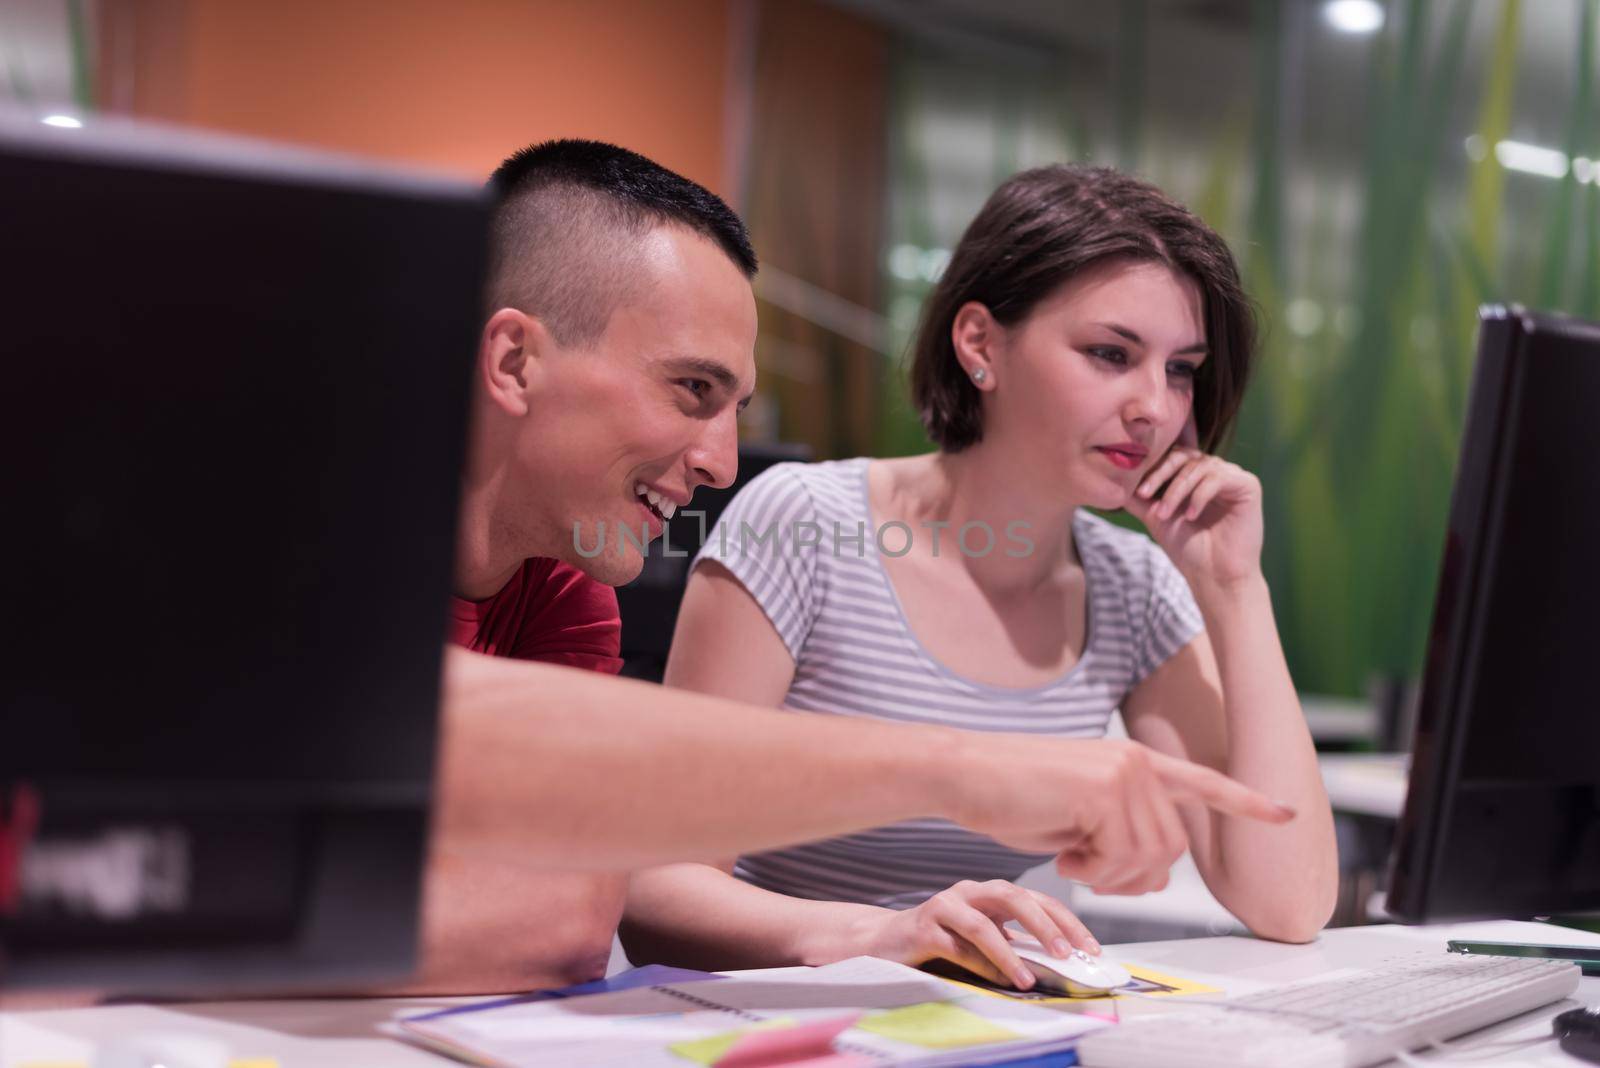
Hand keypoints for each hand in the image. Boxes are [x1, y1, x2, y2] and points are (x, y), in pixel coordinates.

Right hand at [855, 879, 1096, 989]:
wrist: (883, 941)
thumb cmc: (939, 942)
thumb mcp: (982, 940)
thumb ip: (1013, 944)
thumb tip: (1058, 964)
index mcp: (989, 892)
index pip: (1036, 898)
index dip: (1067, 920)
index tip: (1090, 948)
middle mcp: (968, 892)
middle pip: (1014, 897)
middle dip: (1045, 925)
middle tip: (1067, 953)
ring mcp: (943, 906)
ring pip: (983, 924)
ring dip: (1010, 955)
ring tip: (1028, 980)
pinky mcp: (922, 928)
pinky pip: (956, 946)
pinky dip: (979, 964)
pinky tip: (994, 980)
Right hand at [948, 735, 1294, 893]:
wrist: (965, 773)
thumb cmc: (1011, 797)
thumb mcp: (1079, 820)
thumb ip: (1123, 835)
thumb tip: (1156, 874)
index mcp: (1134, 761)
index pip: (1201, 782)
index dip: (1245, 801)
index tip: (1285, 814)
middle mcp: (1137, 761)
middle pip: (1172, 846)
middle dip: (1133, 875)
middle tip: (1087, 869)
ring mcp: (1124, 772)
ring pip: (1149, 857)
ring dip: (1111, 875)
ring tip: (1072, 857)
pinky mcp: (1104, 789)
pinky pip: (1121, 857)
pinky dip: (1093, 871)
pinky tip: (1064, 852)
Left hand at [1123, 446, 1263, 591]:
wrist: (1214, 577)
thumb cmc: (1187, 549)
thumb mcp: (1156, 517)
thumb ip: (1138, 497)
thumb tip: (1112, 479)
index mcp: (1195, 476)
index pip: (1171, 456)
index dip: (1152, 468)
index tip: (1138, 491)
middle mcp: (1214, 471)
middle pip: (1184, 455)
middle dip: (1160, 474)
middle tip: (1145, 495)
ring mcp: (1232, 476)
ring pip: (1198, 467)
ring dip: (1176, 490)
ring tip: (1164, 515)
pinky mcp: (1248, 485)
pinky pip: (1218, 478)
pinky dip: (1199, 496)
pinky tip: (1191, 515)